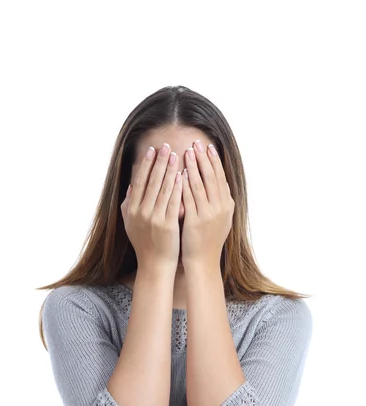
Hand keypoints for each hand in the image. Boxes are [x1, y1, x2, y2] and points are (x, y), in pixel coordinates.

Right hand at [120, 143, 182, 272]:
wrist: (155, 264)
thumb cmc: (145, 243)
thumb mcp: (131, 224)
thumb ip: (129, 204)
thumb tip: (131, 185)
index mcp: (131, 209)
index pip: (139, 181)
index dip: (145, 164)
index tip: (151, 150)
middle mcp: (140, 212)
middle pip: (150, 181)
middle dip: (158, 161)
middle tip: (165, 145)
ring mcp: (153, 218)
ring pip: (162, 189)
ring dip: (169, 169)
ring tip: (176, 154)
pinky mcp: (167, 225)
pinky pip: (173, 202)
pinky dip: (177, 187)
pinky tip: (182, 175)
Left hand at [180, 140, 234, 268]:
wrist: (203, 261)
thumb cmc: (208, 240)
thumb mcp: (220, 219)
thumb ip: (220, 200)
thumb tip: (220, 182)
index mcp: (227, 205)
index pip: (221, 177)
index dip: (214, 161)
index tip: (208, 146)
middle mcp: (221, 208)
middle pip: (212, 177)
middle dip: (204, 158)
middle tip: (196, 143)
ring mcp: (209, 214)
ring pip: (201, 185)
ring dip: (194, 167)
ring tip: (187, 152)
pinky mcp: (196, 221)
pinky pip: (190, 198)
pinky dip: (185, 184)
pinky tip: (179, 173)